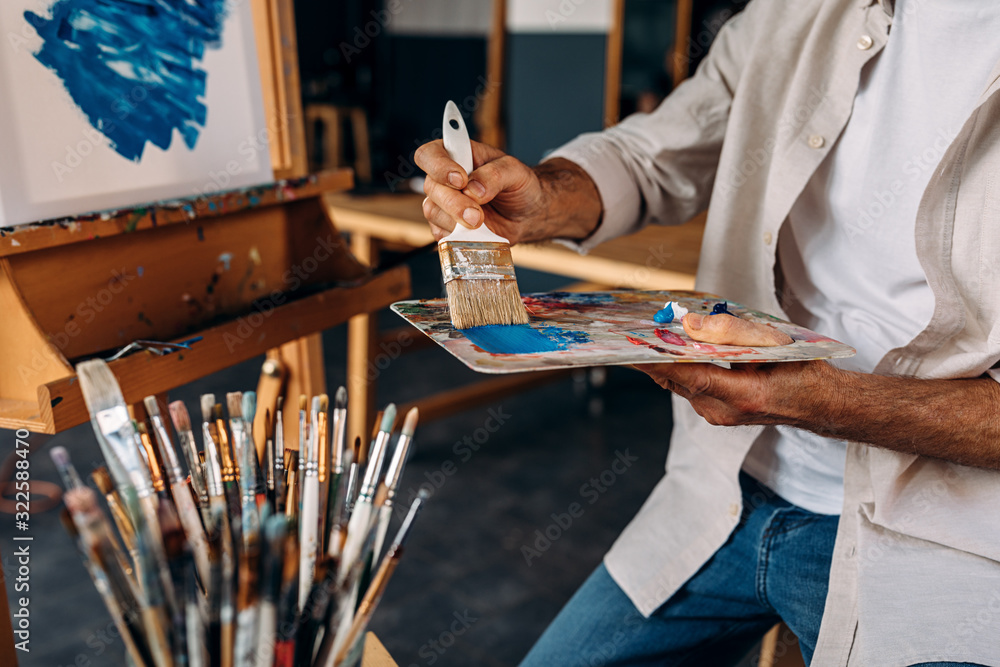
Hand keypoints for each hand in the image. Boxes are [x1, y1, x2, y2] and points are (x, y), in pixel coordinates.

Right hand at [414, 139, 546, 243]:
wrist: (527, 214)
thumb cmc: (518, 186)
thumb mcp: (515, 172)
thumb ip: (495, 174)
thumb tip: (473, 189)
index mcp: (457, 155)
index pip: (429, 154)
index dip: (439, 167)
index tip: (461, 180)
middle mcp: (444, 178)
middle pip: (431, 187)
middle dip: (454, 203)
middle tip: (476, 215)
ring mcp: (443, 203)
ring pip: (432, 212)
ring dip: (456, 221)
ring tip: (481, 223)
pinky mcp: (446, 227)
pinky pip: (440, 233)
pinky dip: (457, 236)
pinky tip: (476, 232)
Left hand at [636, 313, 836, 426]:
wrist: (820, 404)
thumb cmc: (804, 373)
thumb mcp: (775, 345)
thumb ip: (732, 333)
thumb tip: (690, 325)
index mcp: (742, 396)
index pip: (690, 376)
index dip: (659, 361)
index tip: (632, 347)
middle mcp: (723, 411)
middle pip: (677, 379)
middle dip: (653, 354)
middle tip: (629, 332)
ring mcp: (717, 414)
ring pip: (679, 383)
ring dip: (663, 360)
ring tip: (643, 336)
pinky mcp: (714, 411)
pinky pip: (687, 386)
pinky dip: (677, 368)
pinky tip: (668, 349)